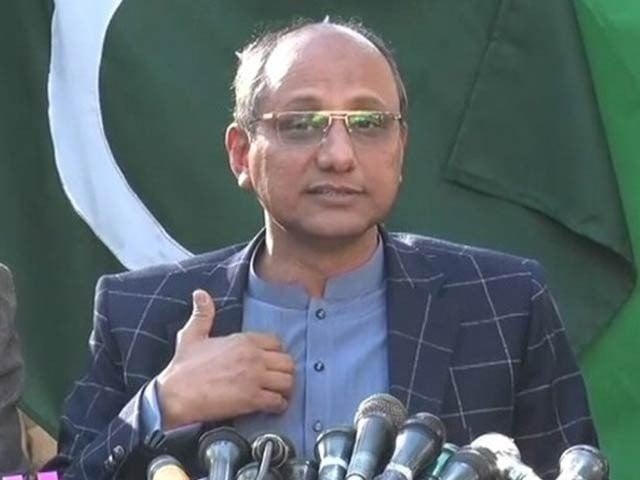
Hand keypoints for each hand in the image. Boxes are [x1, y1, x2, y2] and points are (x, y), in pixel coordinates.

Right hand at [156, 289, 294, 429]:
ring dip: (285, 389)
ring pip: (288, 381)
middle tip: (277, 380)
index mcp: (243, 340)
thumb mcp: (191, 335)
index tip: (270, 363)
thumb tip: (200, 294)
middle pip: (288, 362)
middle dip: (284, 372)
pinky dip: (278, 406)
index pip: (277, 343)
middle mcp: (253, 357)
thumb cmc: (182, 367)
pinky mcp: (252, 399)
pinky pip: (278, 402)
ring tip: (277, 393)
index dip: (275, 354)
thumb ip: (202, 314)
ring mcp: (254, 378)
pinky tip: (271, 407)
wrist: (174, 395)